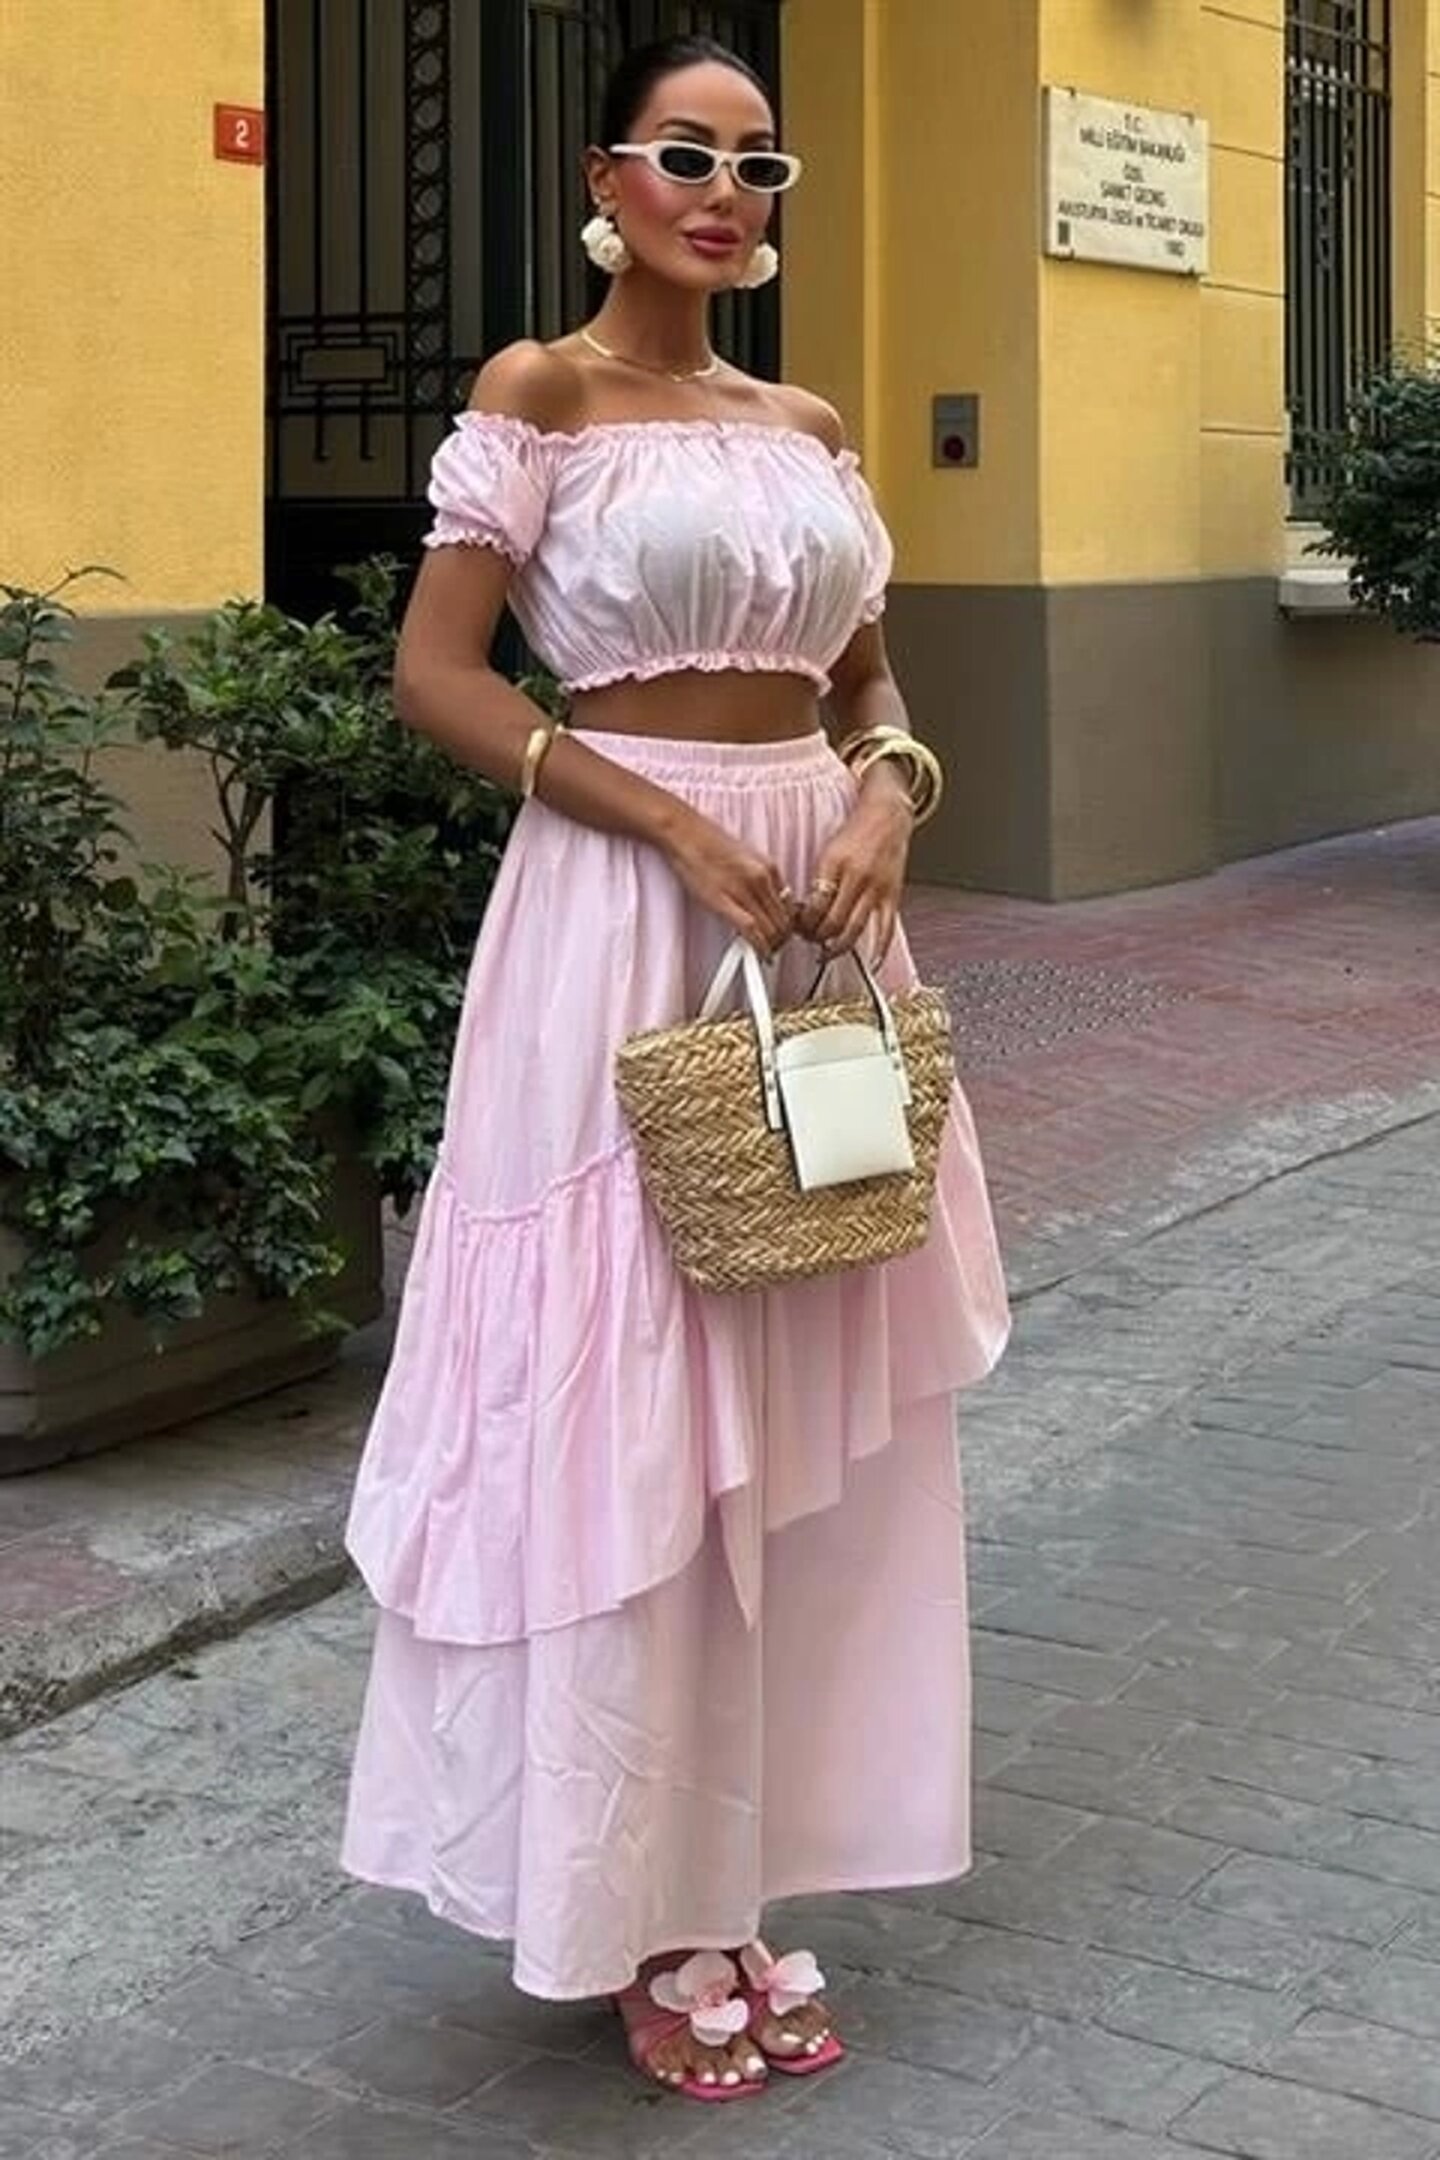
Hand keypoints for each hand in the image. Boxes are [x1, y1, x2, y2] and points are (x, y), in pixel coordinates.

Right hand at [663, 809, 796, 953]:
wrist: (684, 832)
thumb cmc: (707, 843)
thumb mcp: (744, 858)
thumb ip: (758, 879)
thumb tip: (764, 903)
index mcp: (769, 868)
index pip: (791, 906)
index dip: (788, 926)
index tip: (783, 934)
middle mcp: (762, 879)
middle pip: (784, 921)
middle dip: (782, 940)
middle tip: (774, 949)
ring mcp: (745, 890)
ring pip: (772, 929)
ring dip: (772, 946)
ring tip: (765, 953)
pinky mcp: (724, 900)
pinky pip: (751, 931)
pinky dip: (759, 947)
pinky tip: (759, 955)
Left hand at [797, 768, 913, 958]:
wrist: (886, 817)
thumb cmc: (855, 834)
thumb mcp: (828, 853)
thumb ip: (819, 882)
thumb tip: (805, 913)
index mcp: (834, 866)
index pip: (814, 905)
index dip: (803, 922)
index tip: (798, 927)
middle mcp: (856, 878)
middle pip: (832, 922)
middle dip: (817, 937)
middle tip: (810, 940)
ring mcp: (876, 889)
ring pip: (855, 930)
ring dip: (838, 947)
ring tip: (827, 953)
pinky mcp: (893, 896)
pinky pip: (887, 929)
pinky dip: (879, 950)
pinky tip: (872, 964)